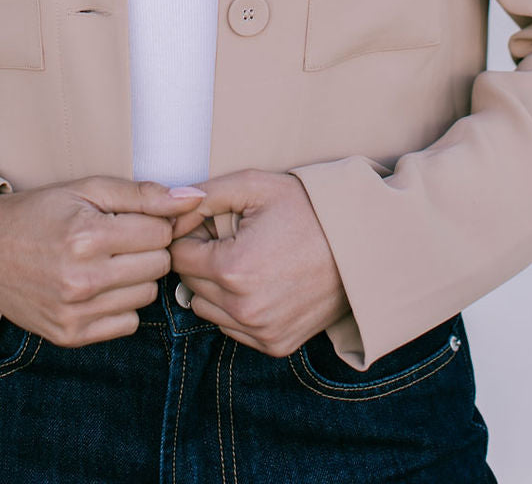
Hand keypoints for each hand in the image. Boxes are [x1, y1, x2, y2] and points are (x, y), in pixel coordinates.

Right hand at [0, 176, 206, 346]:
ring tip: (107, 261)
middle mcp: (81, 279)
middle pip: (158, 266)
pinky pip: (127, 324)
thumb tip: (194, 199)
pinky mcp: (69, 336)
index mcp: (87, 236)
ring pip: (146, 296)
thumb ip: (144, 195)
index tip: (135, 218)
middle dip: (147, 248)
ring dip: (136, 277)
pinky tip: (97, 286)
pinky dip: (120, 304)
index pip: (160, 233)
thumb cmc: (41, 211)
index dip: (154, 221)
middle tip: (120, 238)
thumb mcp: (88, 189)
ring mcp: (74, 313)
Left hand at [168, 169, 350, 356]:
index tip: (210, 224)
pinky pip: (233, 329)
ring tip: (248, 260)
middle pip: (190, 284)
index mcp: (232, 268)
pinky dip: (237, 308)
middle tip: (231, 238)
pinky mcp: (276, 345)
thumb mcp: (256, 185)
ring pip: (207, 310)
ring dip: (215, 288)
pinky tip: (261, 283)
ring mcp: (260, 332)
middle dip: (201, 260)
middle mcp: (243, 309)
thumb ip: (206, 193)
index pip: (178, 256)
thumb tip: (170, 202)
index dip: (189, 234)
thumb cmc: (308, 209)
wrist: (361, 245)